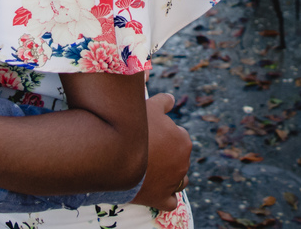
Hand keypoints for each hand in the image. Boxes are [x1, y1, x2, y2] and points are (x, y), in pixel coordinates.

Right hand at [130, 93, 189, 210]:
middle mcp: (183, 163)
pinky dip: (166, 197)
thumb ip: (164, 101)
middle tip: (147, 151)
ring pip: (180, 180)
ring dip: (170, 176)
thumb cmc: (134, 128)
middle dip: (167, 155)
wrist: (116, 154)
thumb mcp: (149, 106)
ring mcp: (173, 183)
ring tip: (152, 171)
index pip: (178, 137)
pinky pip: (171, 202)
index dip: (164, 135)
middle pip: (178, 159)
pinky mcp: (161, 199)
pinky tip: (156, 191)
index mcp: (183, 141)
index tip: (150, 135)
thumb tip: (172, 99)